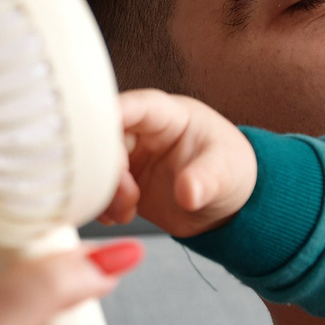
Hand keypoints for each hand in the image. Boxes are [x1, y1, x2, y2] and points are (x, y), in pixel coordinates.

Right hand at [107, 88, 256, 236]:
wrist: (224, 201)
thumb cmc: (229, 169)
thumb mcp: (226, 171)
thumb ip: (207, 179)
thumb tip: (189, 193)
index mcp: (166, 115)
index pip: (133, 106)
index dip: (112, 118)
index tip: (97, 140)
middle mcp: (140, 131)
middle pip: (105, 138)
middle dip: (108, 169)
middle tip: (128, 196)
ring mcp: (127, 157)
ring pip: (96, 166)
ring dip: (104, 192)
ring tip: (127, 213)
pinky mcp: (121, 183)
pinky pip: (98, 190)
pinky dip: (101, 206)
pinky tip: (118, 218)